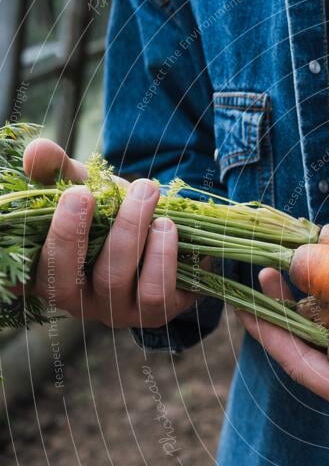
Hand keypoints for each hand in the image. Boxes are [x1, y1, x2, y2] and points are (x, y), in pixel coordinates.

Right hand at [22, 139, 194, 327]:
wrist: (171, 233)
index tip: (42, 210)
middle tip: (87, 192)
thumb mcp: (87, 188)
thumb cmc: (116, 215)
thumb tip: (37, 152)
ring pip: (114, 282)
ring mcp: (119, 313)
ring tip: (146, 193)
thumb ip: (59, 170)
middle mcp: (80, 303)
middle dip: (72, 234)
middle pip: (64, 282)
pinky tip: (168, 225)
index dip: (22, 255)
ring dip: (128, 234)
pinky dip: (162, 255)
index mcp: (50, 275)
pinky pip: (156, 292)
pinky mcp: (158, 313)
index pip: (24, 277)